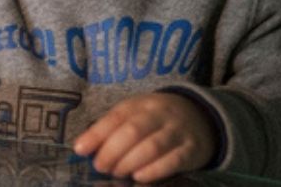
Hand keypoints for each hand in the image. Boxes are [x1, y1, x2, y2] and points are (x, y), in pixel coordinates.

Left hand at [72, 92, 215, 182]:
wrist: (200, 118)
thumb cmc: (156, 120)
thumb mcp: (136, 115)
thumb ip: (113, 128)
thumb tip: (84, 147)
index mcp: (140, 104)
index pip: (115, 116)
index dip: (96, 134)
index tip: (80, 149)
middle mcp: (159, 114)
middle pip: (132, 131)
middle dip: (112, 151)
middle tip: (101, 166)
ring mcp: (177, 131)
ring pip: (152, 146)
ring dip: (129, 162)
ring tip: (118, 172)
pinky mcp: (192, 149)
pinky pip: (173, 161)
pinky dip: (154, 170)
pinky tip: (139, 177)